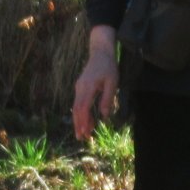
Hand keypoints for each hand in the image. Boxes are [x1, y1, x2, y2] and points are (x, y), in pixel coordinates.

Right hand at [72, 26, 119, 141]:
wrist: (100, 51)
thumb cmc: (108, 66)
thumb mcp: (112, 82)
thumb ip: (107, 99)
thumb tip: (104, 116)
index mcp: (87, 87)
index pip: (82, 108)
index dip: (83, 122)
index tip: (84, 133)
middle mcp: (80, 88)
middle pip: (77, 110)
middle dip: (78, 125)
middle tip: (81, 138)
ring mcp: (79, 87)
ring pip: (77, 107)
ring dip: (80, 120)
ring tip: (85, 133)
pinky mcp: (81, 87)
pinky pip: (80, 103)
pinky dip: (83, 113)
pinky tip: (88, 121)